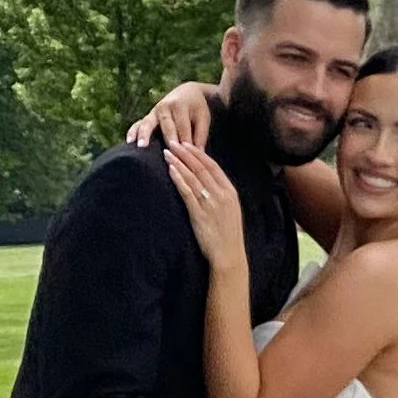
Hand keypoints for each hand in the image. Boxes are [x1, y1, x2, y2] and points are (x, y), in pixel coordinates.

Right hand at [127, 81, 215, 152]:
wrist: (186, 93)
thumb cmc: (196, 108)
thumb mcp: (203, 118)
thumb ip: (201, 135)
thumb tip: (199, 155)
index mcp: (180, 106)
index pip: (183, 127)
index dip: (184, 142)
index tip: (185, 156)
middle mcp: (165, 107)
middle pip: (166, 126)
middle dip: (168, 140)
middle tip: (167, 154)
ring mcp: (154, 111)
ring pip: (148, 123)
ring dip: (145, 135)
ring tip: (141, 147)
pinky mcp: (147, 116)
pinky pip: (138, 123)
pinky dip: (133, 131)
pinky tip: (129, 141)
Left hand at [164, 142, 247, 273]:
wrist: (229, 255)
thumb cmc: (228, 235)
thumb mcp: (230, 211)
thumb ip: (221, 196)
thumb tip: (208, 184)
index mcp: (230, 192)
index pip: (213, 167)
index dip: (199, 154)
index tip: (188, 145)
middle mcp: (221, 194)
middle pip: (201, 168)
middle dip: (186, 153)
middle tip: (173, 142)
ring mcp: (210, 203)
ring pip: (193, 177)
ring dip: (179, 162)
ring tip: (167, 152)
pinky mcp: (199, 213)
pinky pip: (187, 191)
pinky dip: (178, 178)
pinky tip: (170, 170)